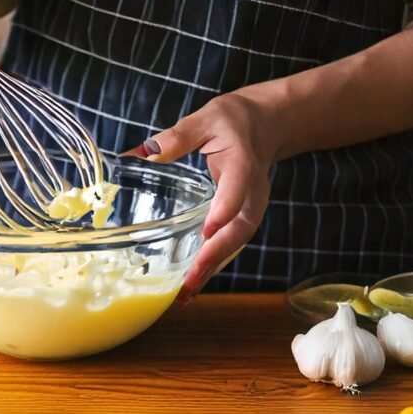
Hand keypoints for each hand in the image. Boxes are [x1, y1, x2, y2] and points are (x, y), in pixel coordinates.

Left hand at [128, 90, 281, 304]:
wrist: (269, 125)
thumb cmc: (236, 121)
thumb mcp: (207, 119)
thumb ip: (178, 136)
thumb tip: (143, 153)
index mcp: (242, 164)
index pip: (236, 190)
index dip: (223, 210)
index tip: (207, 231)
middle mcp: (251, 193)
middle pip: (239, 230)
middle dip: (214, 257)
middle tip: (189, 281)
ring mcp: (251, 208)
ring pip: (235, 244)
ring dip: (212, 269)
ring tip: (184, 294)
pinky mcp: (243, 218)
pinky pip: (230, 244)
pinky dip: (212, 265)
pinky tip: (190, 284)